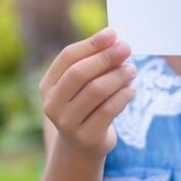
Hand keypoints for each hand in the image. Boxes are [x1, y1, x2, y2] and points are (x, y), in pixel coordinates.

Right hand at [39, 27, 135, 157]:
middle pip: (79, 73)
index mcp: (48, 86)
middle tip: (127, 48)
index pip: (67, 57)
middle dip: (106, 57)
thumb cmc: (86, 106)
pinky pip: (108, 110)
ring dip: (118, 76)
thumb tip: (115, 40)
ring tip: (132, 69)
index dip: (91, 43)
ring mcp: (67, 123)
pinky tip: (132, 89)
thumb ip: (94, 64)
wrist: (82, 147)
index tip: (113, 34)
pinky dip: (123, 96)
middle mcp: (52, 104)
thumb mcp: (83, 86)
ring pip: (96, 91)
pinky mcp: (87, 137)